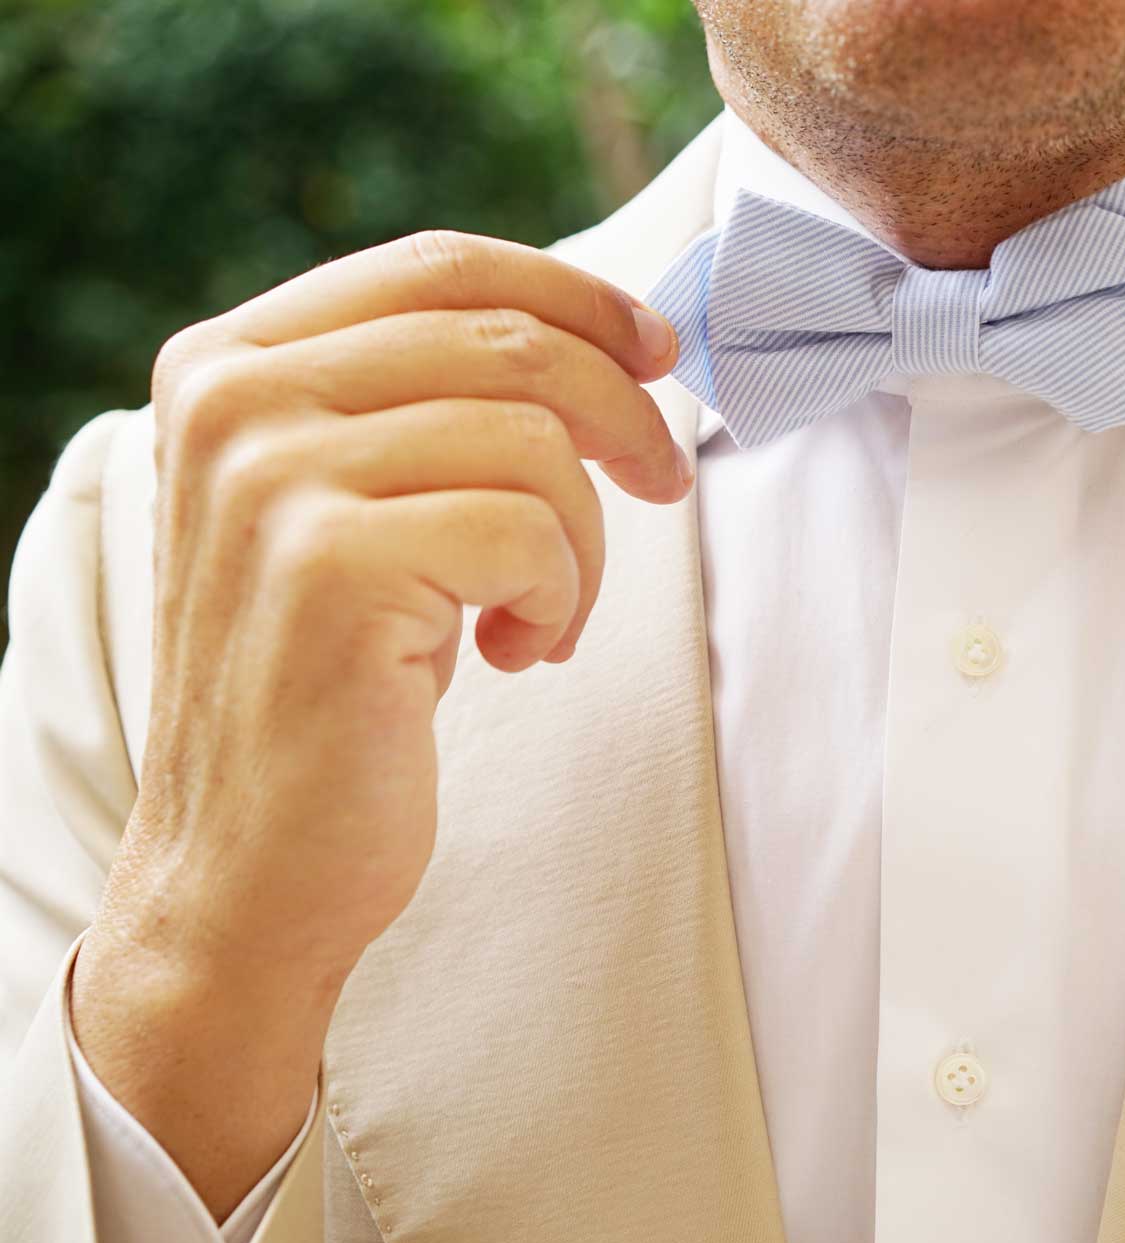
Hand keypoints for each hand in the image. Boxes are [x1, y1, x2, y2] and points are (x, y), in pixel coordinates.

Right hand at [69, 230, 685, 1216]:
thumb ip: (428, 406)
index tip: (656, 350)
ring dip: (584, 542)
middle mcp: (233, 399)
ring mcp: (272, 478)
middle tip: (664, 490)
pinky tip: (518, 655)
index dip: (575, 294)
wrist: (249, 864)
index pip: (440, 267)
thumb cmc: (330, 685)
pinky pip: (533, 532)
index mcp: (230, 363)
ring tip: (543, 616)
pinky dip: (563, 599)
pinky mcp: (332, 565)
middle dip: (622, 416)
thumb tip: (609, 336)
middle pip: (507, 340)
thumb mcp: (355, 509)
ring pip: (534, 441)